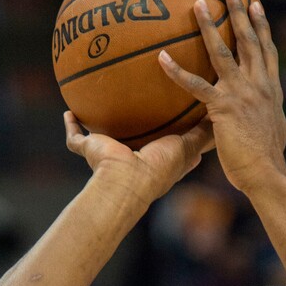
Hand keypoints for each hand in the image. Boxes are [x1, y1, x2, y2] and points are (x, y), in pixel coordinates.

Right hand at [64, 111, 212, 206]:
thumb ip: (201, 133)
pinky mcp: (90, 152)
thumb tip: (216, 115)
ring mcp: (109, 157)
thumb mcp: (187, 146)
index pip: (169, 149)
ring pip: (103, 140)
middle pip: (136, 143)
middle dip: (137, 130)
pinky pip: (76, 139)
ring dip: (99, 127)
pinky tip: (69, 112)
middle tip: (140, 109)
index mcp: (157, 162)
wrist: (127, 180)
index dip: (175, 137)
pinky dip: (71, 128)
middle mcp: (133, 159)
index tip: (182, 121)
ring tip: (97, 105)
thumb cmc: (159, 166)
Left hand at [158, 0, 285, 194]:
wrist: (266, 174)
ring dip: (209, 26)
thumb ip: (262, 118)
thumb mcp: (272, 132)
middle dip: (239, 11)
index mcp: (271, 91)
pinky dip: (177, 71)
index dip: (262, 26)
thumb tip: (256, 118)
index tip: (256, 5)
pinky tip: (161, 58)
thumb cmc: (267, 161)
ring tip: (198, 4)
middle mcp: (258, 85)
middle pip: (249, 40)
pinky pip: (195, 85)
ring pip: (223, 52)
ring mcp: (241, 94)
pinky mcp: (222, 107)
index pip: (267, 51)